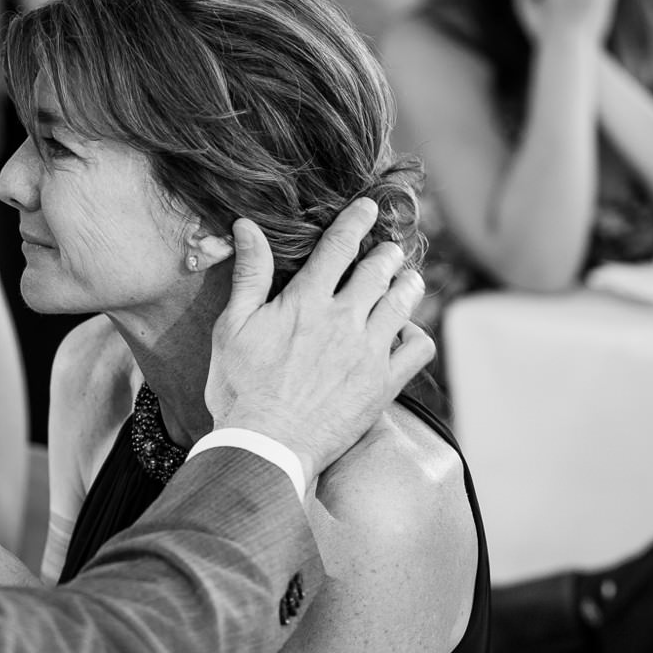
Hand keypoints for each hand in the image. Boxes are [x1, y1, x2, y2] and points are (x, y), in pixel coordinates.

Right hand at [207, 199, 432, 488]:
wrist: (266, 445)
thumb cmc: (241, 390)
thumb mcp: (233, 327)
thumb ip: (249, 275)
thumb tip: (246, 226)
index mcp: (306, 301)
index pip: (339, 246)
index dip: (356, 220)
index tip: (368, 207)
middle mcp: (343, 319)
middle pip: (379, 269)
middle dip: (386, 253)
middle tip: (389, 251)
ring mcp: (369, 351)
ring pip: (405, 300)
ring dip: (408, 284)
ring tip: (406, 280)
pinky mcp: (384, 383)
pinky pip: (419, 346)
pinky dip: (418, 334)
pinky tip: (407, 333)